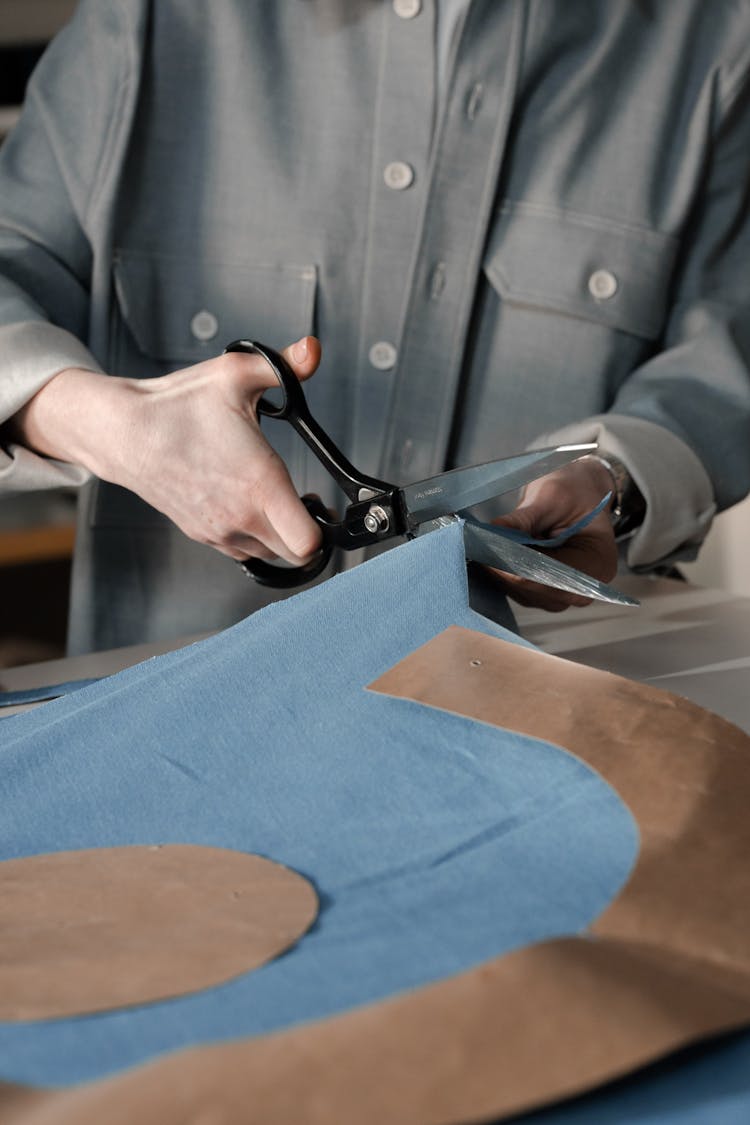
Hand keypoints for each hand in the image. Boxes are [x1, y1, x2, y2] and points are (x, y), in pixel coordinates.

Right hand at [12, 336, 323, 564]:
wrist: (124, 432)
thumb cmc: (176, 407)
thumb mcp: (235, 374)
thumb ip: (283, 365)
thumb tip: (312, 349)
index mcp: (259, 484)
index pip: (309, 543)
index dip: (326, 530)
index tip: (325, 505)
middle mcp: (241, 516)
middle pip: (296, 555)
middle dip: (309, 532)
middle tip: (307, 501)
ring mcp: (220, 530)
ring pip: (269, 554)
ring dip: (280, 534)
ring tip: (277, 500)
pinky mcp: (202, 534)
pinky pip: (241, 550)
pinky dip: (253, 536)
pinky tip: (248, 504)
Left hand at [488, 456, 618, 610]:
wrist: (578, 492)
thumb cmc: (575, 491)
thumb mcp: (552, 495)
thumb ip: (524, 518)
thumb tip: (492, 530)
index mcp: (598, 565)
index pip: (555, 577)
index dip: (521, 567)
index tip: (490, 551)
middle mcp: (580, 589)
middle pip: (536, 589)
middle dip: (505, 568)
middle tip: (476, 546)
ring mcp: (557, 593)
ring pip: (520, 590)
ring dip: (498, 570)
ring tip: (480, 546)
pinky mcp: (537, 590)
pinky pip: (513, 585)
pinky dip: (499, 569)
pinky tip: (485, 551)